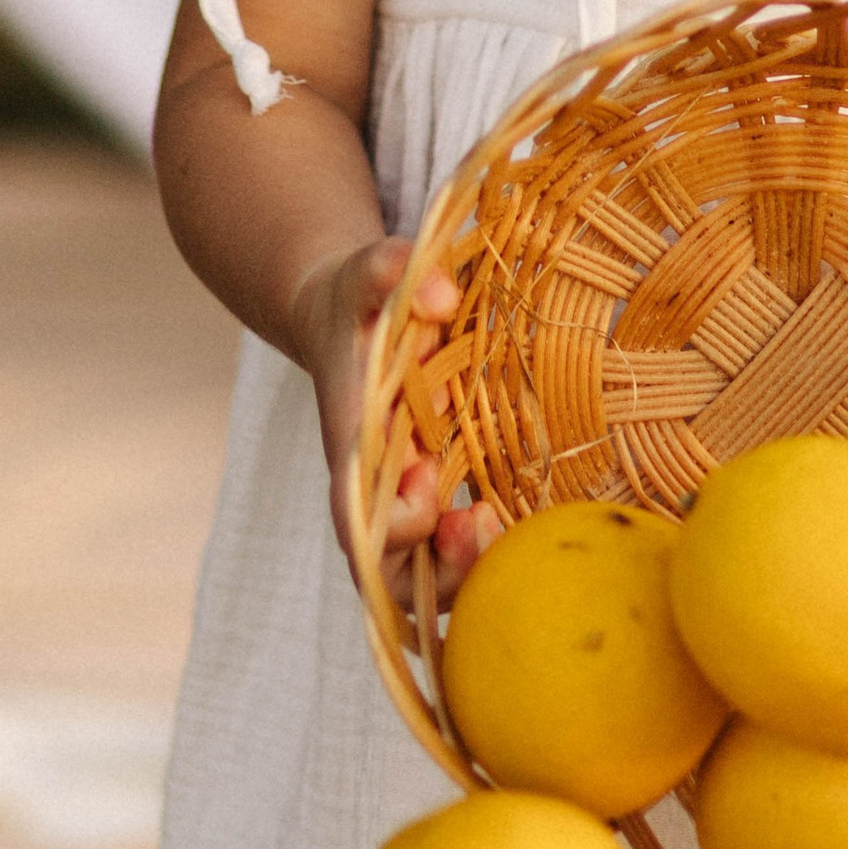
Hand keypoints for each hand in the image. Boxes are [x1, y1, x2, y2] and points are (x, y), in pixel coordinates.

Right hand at [289, 238, 498, 602]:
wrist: (348, 321)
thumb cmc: (357, 305)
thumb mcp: (365, 275)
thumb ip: (389, 271)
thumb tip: (440, 292)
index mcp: (351, 443)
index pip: (356, 513)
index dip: (394, 520)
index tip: (427, 475)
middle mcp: (372, 486)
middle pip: (386, 569)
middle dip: (434, 567)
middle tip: (476, 521)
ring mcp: (399, 500)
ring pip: (417, 578)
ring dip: (458, 570)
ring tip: (491, 527)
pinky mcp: (428, 499)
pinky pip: (443, 554)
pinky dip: (471, 555)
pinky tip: (499, 519)